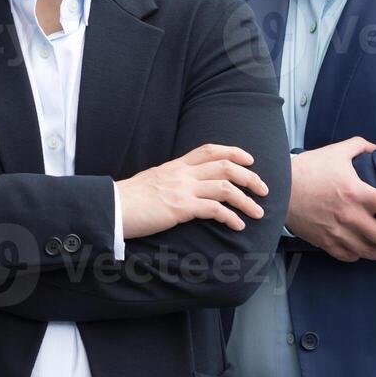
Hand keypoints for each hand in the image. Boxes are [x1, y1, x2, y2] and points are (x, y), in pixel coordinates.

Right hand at [115, 144, 268, 239]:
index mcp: (176, 165)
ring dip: (246, 200)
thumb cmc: (128, 199)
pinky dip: (231, 217)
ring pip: (225, 187)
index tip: (249, 159)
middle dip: (250, 177)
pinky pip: (214, 210)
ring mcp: (182, 189)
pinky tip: (238, 226)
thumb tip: (184, 186)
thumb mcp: (153, 180)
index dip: (234, 152)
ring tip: (258, 212)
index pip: (210, 150)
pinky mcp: (181, 208)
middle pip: (225, 166)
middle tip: (263, 189)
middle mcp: (182, 173)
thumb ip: (171, 180)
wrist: (112, 207)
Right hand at [286, 137, 375, 261]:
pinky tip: (364, 249)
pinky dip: (360, 255)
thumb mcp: (337, 152)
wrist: (278, 189)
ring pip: (370, 252)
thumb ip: (362, 147)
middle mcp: (350, 217)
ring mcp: (337, 233)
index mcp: (357, 193)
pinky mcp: (325, 243)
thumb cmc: (308, 168)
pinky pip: (350, 256)